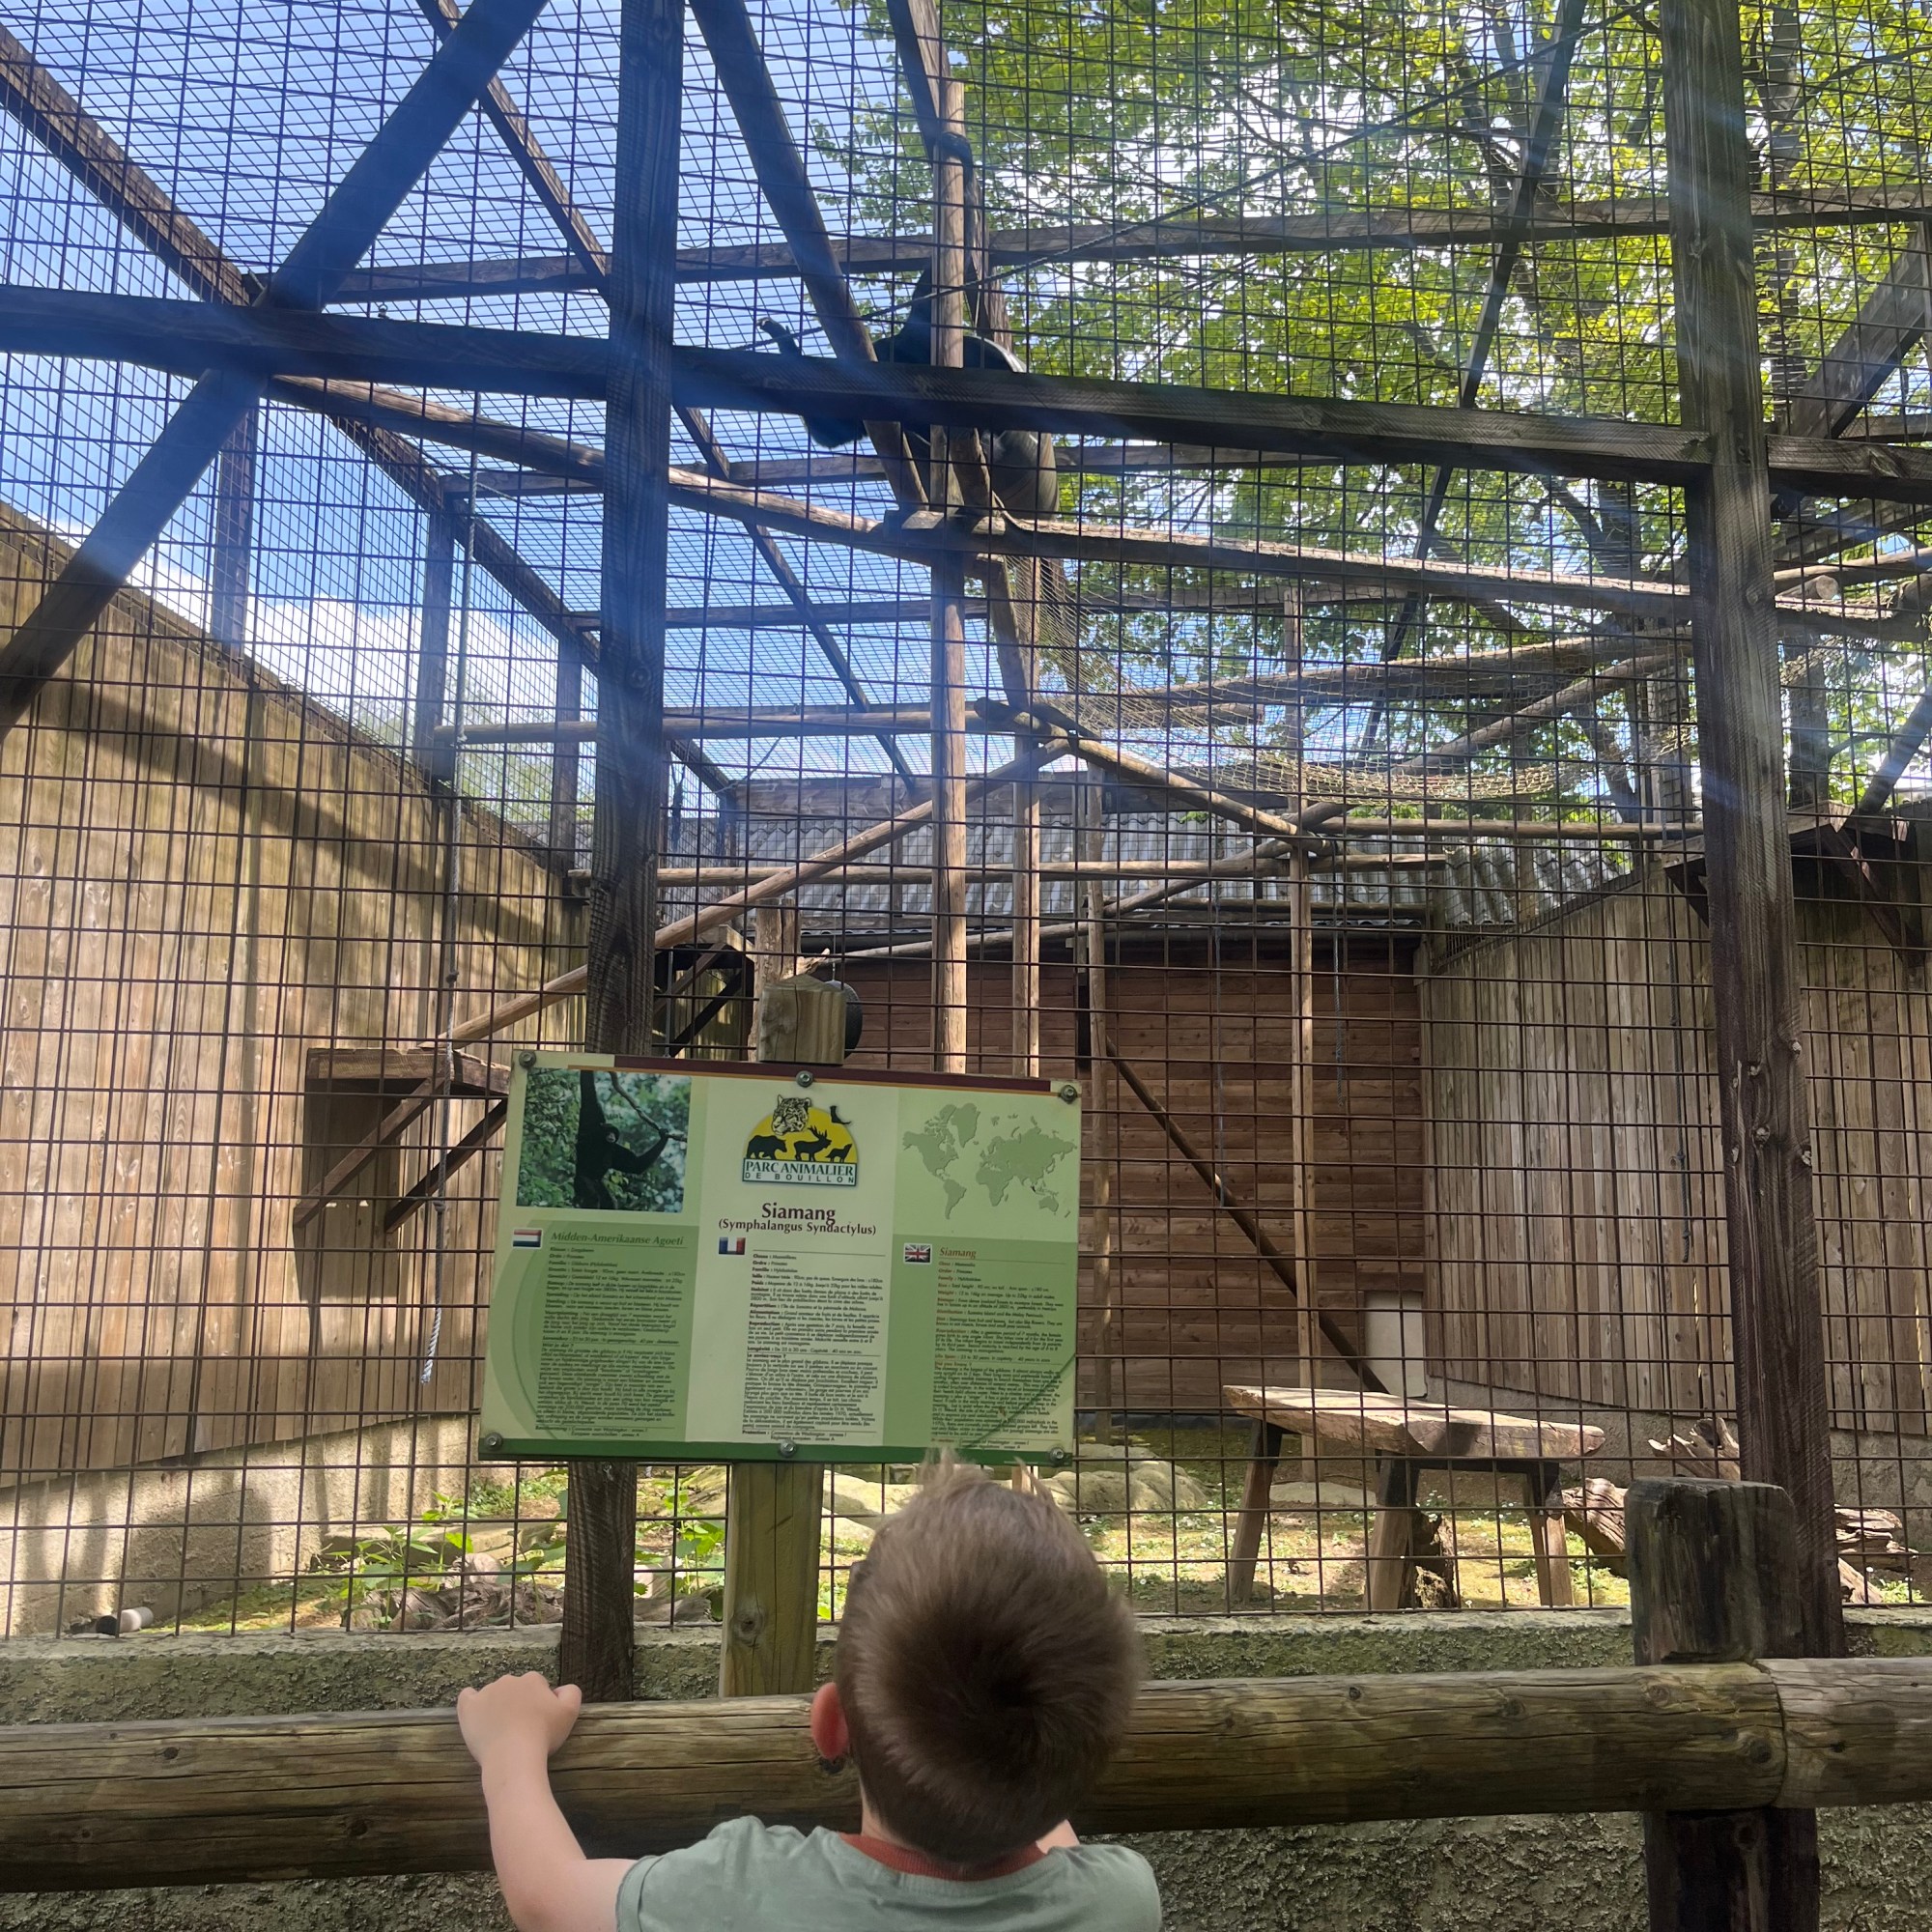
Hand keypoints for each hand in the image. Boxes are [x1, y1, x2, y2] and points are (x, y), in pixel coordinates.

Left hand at [458, 1672, 582, 1768]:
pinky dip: (471, 1701)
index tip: (538, 1721)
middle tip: (521, 1728)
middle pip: (515, 1689)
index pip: (537, 1686)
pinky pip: (467, 1697)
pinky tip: (475, 1712)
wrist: (513, 1756)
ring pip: (493, 1695)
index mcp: (532, 1680)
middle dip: (518, 1703)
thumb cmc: (543, 1735)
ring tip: (501, 1731)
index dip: (538, 1703)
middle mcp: (509, 1681)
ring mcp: (486, 1693)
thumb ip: (571, 1693)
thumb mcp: (570, 1713)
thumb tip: (559, 1689)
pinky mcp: (468, 1707)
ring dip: (497, 1706)